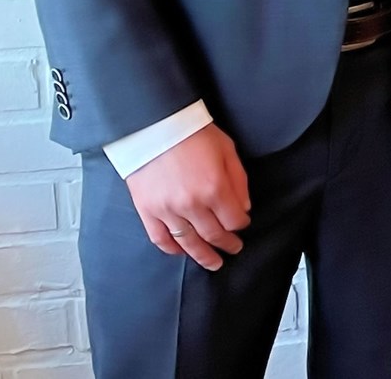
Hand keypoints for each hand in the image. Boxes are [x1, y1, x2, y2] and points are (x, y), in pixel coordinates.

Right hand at [125, 123, 251, 270]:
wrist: (156, 126)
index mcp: (215, 188)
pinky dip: (172, 249)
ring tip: (213, 263)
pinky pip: (160, 238)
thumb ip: (239, 182)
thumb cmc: (195, 134)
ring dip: (203, 255)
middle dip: (227, 244)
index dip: (241, 224)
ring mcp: (167, 210)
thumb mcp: (228, 151)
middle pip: (214, 235)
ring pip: (188, 242)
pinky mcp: (147, 210)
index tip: (242, 224)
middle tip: (234, 249)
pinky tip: (181, 252)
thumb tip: (243, 208)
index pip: (234, 220)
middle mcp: (192, 204)